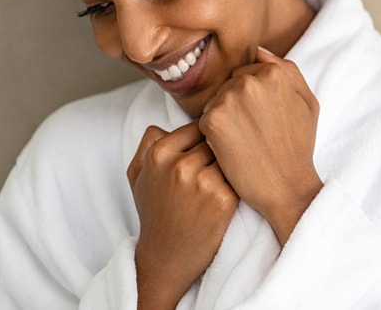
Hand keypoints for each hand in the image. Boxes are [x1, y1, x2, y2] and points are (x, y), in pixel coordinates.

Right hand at [127, 122, 238, 308]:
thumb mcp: (138, 176)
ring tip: (232, 178)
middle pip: (217, 140)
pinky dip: (242, 182)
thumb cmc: (155, 214)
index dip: (208, 139)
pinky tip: (236, 193)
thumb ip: (147, 144)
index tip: (211, 152)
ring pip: (231, 156)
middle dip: (223, 151)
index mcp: (158, 153)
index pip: (198, 126)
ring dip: (234, 165)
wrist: (166, 258)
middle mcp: (179, 165)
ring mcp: (202, 182)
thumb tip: (163, 123)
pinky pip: (241, 176)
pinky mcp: (224, 199)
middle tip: (225, 164)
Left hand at [198, 46, 322, 246]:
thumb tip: (259, 51)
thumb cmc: (298, 147)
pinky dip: (213, 136)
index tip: (262, 121)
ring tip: (244, 142)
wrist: (287, 187)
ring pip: (215, 101)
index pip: (246, 74)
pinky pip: (203, 120)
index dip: (252, 99)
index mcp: (274, 73)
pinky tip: (232, 150)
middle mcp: (250, 81)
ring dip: (223, 119)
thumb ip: (287, 70)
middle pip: (228, 85)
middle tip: (253, 134)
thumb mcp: (308, 103)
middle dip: (235, 106)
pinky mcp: (213, 120)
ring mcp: (229, 99)